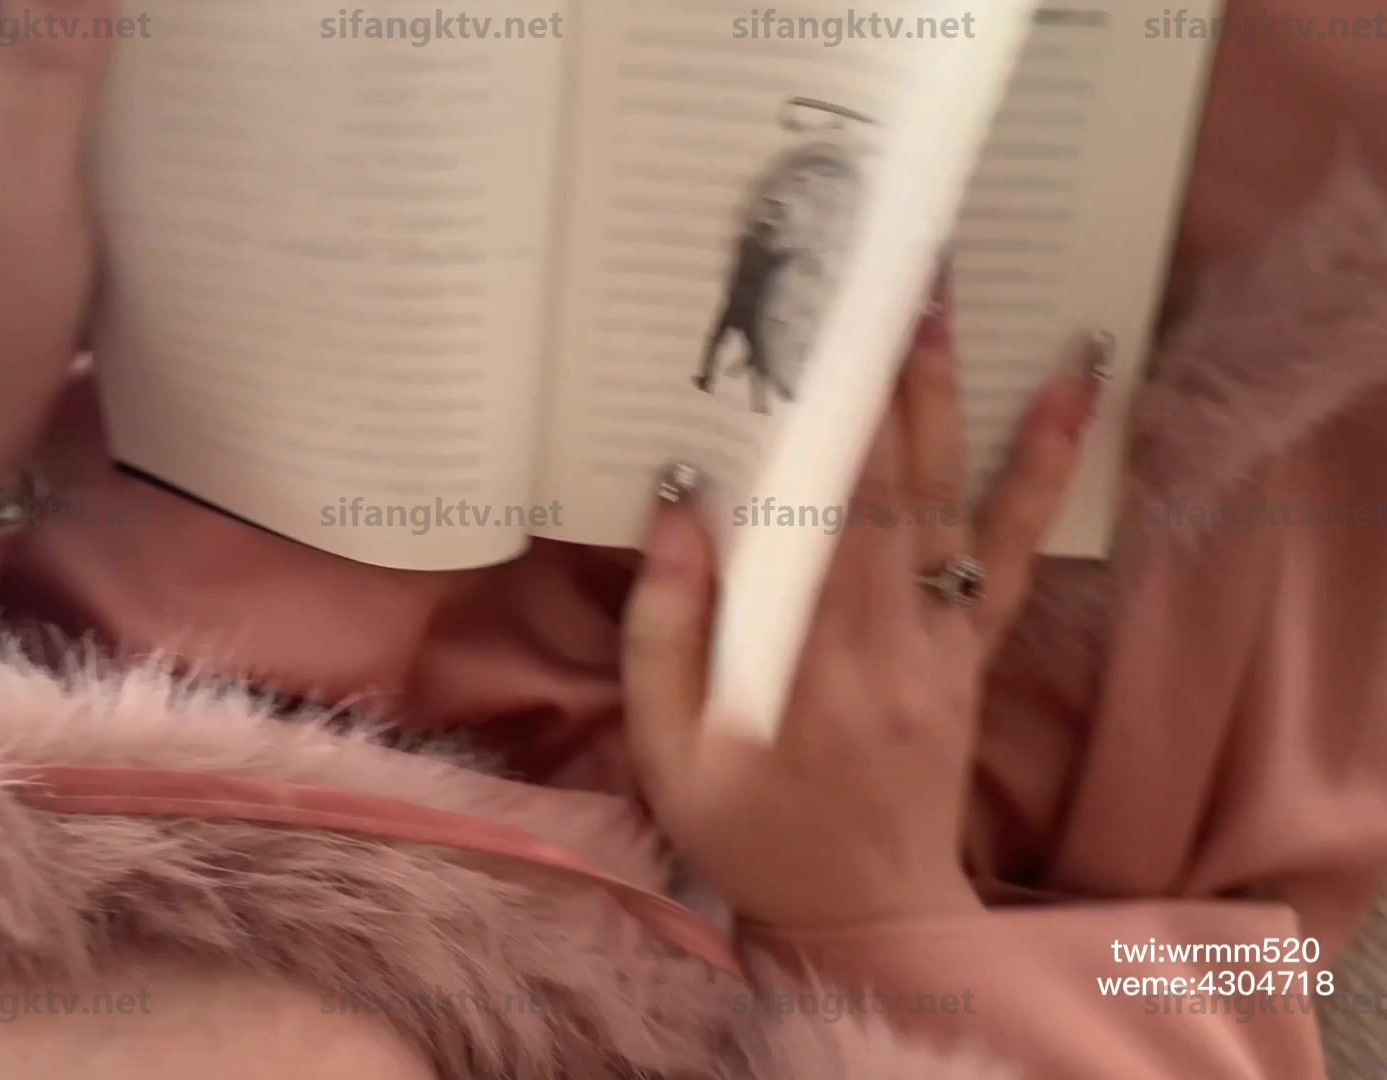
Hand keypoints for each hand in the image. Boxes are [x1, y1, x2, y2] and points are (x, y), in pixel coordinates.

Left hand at [0, 0, 117, 502]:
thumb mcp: (19, 168)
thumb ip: (48, 48)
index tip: (109, 11)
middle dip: (68, 5)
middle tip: (132, 30)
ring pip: (16, 6)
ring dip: (78, 19)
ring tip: (136, 47)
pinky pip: (32, 42)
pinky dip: (78, 49)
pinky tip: (125, 72)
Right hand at [621, 278, 1106, 928]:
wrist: (865, 912)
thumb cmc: (748, 831)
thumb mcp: (668, 755)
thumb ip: (666, 635)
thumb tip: (681, 510)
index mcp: (801, 670)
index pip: (814, 522)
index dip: (812, 424)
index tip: (797, 335)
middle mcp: (884, 645)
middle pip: (886, 488)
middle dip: (879, 374)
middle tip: (874, 272)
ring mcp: (940, 646)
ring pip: (947, 502)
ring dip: (944, 394)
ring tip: (942, 297)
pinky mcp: (971, 654)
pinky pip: (1014, 554)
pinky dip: (1043, 468)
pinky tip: (1071, 394)